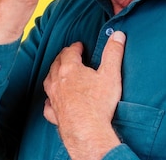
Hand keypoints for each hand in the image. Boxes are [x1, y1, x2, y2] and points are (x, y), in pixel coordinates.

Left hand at [43, 31, 125, 159]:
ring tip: (58, 72)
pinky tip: (51, 101)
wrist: (87, 131)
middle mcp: (58, 81)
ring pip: (49, 81)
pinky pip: (48, 105)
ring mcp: (54, 98)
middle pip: (57, 64)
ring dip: (53, 74)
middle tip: (70, 55)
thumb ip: (113, 53)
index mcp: (70, 69)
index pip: (69, 52)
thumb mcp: (111, 74)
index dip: (75, 47)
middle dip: (63, 57)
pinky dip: (49, 100)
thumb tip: (117, 35)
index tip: (80, 46)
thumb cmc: (99, 103)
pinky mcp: (54, 114)